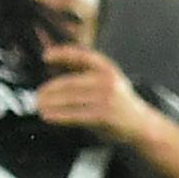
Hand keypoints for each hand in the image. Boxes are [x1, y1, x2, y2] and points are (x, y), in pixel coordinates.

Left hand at [36, 45, 151, 144]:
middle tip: (38, 94)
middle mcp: (107, 81)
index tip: (46, 56)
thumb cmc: (119, 102)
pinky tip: (48, 116)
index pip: (82, 56)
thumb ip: (86, 74)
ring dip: (50, 103)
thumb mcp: (108, 81)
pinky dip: (58, 116)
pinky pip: (74, 115)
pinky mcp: (102, 116)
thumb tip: (55, 67)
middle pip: (70, 82)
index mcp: (108, 68)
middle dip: (50, 88)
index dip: (62, 53)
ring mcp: (105, 99)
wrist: (141, 124)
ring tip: (39, 105)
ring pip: (69, 99)